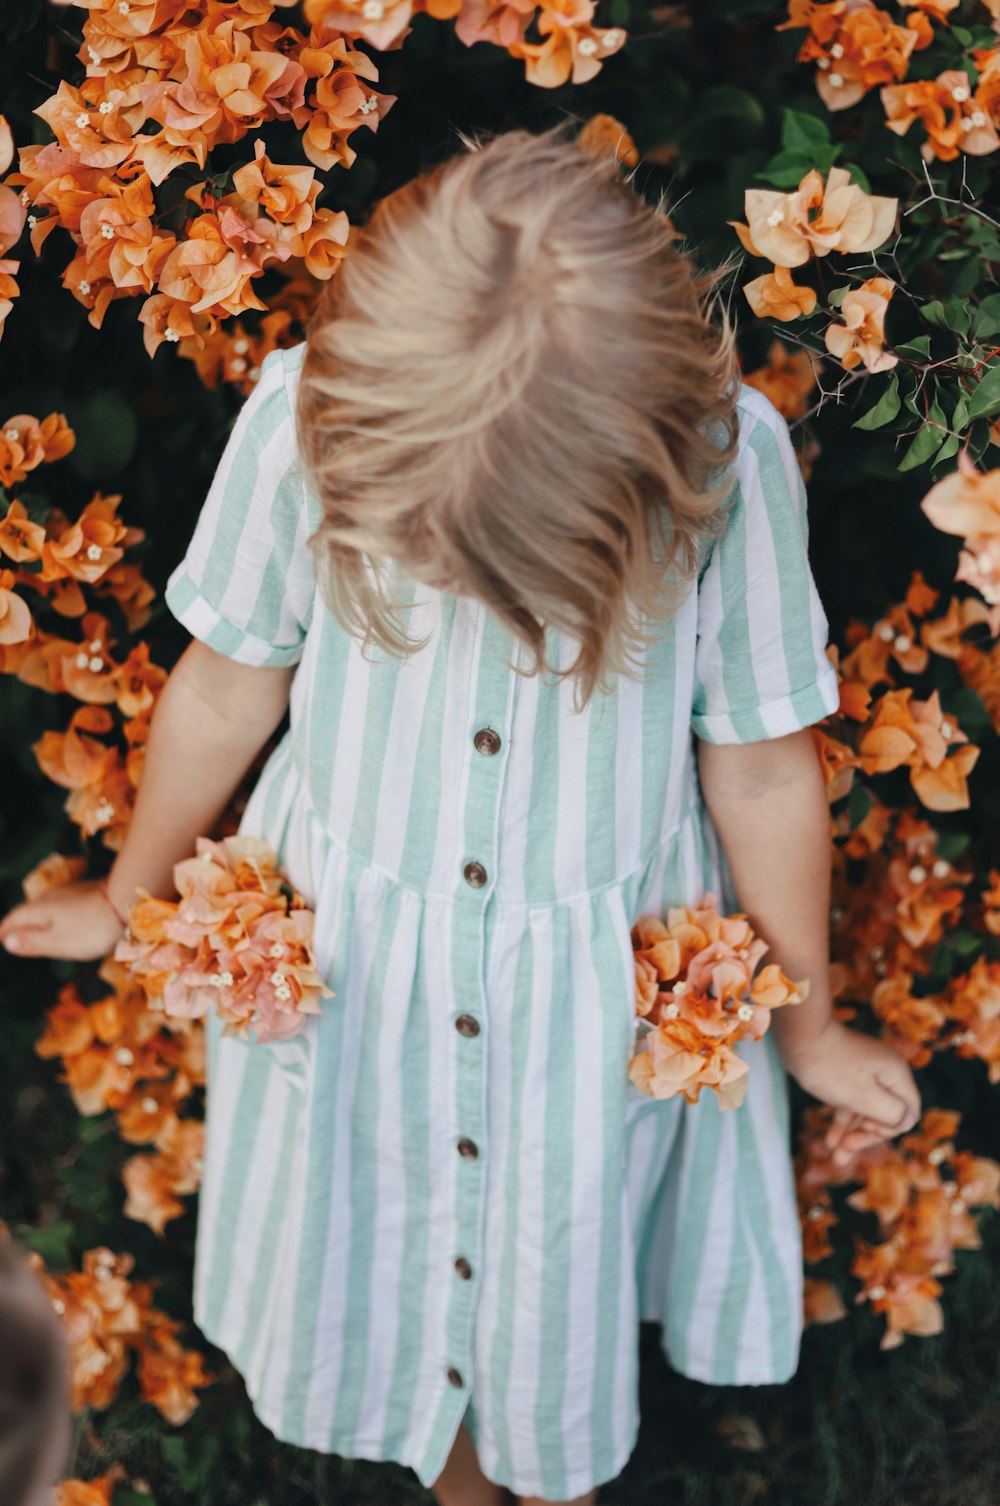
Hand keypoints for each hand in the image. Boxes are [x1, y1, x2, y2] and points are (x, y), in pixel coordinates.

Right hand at [0, 878, 126, 962]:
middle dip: (18, 922)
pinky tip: (62, 919)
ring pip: (45, 906)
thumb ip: (31, 941)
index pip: (13, 919)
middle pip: (28, 910)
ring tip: (33, 927)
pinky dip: (55, 914)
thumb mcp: (57, 941)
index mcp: (38, 909)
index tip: (0, 937)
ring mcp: (70, 892)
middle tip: (10, 933)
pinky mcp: (87, 892)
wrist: (128, 901)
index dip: (4, 930)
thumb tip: (6, 940)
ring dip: (36, 917)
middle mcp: (51, 896)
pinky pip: (62, 905)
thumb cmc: (91, 928)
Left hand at [779, 1017, 920, 1166]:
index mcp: (896, 1075)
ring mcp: (864, 1075)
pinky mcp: (845, 1076)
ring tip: (836, 1159)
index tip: (866, 1128)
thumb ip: (892, 1113)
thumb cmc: (832, 1068)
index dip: (890, 1129)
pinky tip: (830, 1143)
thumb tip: (903, 1122)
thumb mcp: (866, 1097)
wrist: (800, 1037)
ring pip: (864, 1112)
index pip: (909, 1113)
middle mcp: (885, 1074)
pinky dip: (842, 1122)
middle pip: (886, 1115)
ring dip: (852, 1135)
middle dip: (866, 1137)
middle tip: (843, 1153)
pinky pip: (850, 1104)